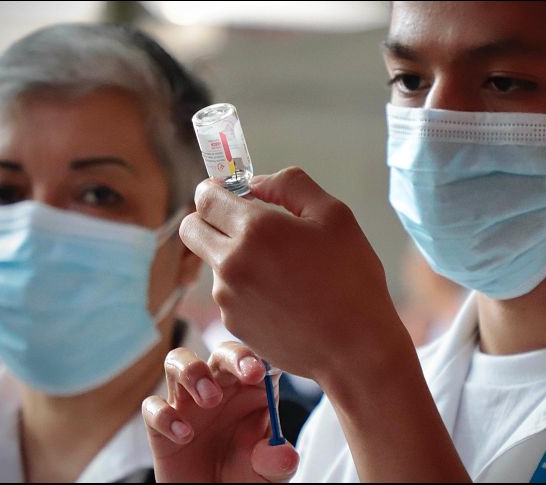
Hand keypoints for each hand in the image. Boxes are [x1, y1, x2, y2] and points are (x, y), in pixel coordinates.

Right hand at [142, 342, 298, 482]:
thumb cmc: (246, 476)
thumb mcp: (269, 474)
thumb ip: (276, 462)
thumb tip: (286, 455)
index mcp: (251, 391)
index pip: (257, 361)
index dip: (260, 358)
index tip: (263, 371)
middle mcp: (219, 388)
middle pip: (222, 353)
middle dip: (234, 356)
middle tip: (248, 373)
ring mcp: (187, 402)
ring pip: (178, 360)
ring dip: (193, 371)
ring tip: (210, 398)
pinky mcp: (160, 424)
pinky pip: (153, 406)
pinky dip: (165, 416)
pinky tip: (185, 434)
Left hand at [179, 167, 411, 381]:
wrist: (354, 348)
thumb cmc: (351, 279)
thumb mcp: (334, 215)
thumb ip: (290, 185)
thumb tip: (255, 183)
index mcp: (254, 230)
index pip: (205, 197)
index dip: (213, 189)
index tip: (229, 191)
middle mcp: (231, 263)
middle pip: (191, 229)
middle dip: (208, 218)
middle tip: (240, 222)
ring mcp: (228, 297)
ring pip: (212, 262)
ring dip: (232, 255)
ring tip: (280, 267)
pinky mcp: (233, 324)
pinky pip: (227, 293)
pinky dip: (245, 287)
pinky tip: (281, 295)